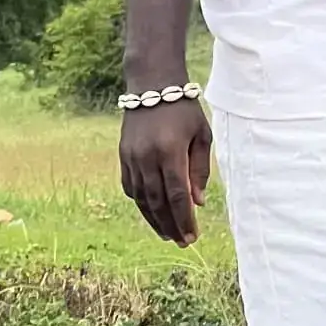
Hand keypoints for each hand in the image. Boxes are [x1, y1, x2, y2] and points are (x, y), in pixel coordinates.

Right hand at [119, 99, 212, 244]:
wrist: (152, 84)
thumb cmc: (183, 109)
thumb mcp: (201, 135)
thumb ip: (200, 169)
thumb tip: (198, 202)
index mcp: (170, 152)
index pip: (178, 196)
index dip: (185, 220)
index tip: (192, 237)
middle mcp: (148, 157)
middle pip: (158, 202)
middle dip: (171, 225)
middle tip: (182, 241)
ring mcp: (132, 157)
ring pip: (142, 198)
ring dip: (154, 219)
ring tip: (168, 233)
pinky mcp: (123, 155)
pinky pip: (130, 187)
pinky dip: (141, 202)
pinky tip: (152, 212)